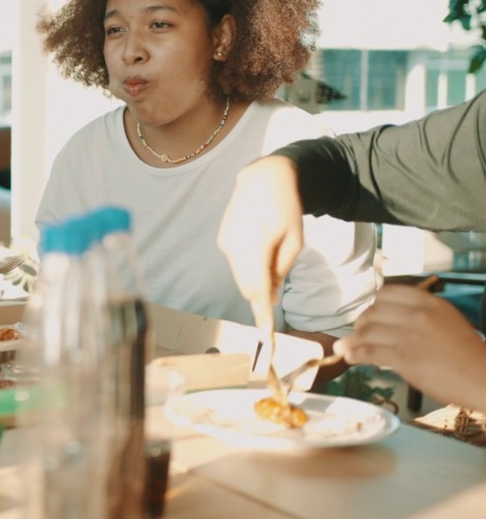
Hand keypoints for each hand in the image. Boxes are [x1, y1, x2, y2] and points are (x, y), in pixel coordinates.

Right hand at [217, 156, 303, 329]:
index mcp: (258, 247)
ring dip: (255, 280)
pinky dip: (248, 267)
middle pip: (247, 287)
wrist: (264, 180)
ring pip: (241, 277)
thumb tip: (269, 293)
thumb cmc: (286, 209)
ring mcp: (226, 244)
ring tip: (270, 258)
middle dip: (261, 297)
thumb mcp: (295, 240)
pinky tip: (259, 250)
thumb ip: (281, 269)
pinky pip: (237, 264)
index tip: (266, 338)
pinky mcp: (223, 240)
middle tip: (276, 293)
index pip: (258, 290)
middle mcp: (236, 248)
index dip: (262, 316)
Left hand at [335, 284, 485, 411]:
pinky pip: (369, 352)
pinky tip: (350, 358)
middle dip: (361, 324)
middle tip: (358, 335)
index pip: (387, 294)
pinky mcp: (404, 358)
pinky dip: (355, 354)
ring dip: (351, 341)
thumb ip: (419, 316)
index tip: (370, 316)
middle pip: (373, 312)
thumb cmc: (466, 353)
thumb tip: (388, 323)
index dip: (374, 305)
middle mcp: (418, 315)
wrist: (483, 377)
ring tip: (344, 348)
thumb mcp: (446, 321)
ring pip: (367, 332)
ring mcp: (410, 335)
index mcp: (429, 302)